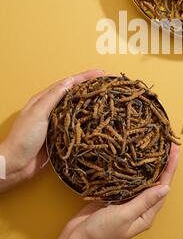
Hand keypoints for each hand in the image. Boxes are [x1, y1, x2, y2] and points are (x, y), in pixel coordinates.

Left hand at [0, 69, 105, 191]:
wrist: (16, 165)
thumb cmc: (23, 138)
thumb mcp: (38, 113)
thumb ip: (53, 97)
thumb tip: (70, 81)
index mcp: (44, 99)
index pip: (69, 83)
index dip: (86, 77)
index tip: (102, 73)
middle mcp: (52, 108)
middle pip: (75, 93)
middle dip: (92, 87)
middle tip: (110, 84)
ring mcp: (57, 122)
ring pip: (78, 108)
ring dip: (92, 102)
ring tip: (109, 98)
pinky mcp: (61, 135)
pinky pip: (78, 124)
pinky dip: (88, 120)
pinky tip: (98, 120)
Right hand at [35, 143, 179, 238]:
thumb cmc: (101, 232)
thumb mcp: (125, 215)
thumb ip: (144, 201)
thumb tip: (166, 188)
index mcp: (146, 215)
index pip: (163, 187)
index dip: (170, 168)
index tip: (175, 150)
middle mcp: (140, 208)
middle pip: (155, 182)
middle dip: (163, 163)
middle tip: (169, 143)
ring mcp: (127, 201)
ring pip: (142, 179)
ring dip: (149, 164)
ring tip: (156, 146)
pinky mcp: (114, 196)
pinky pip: (128, 180)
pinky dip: (133, 168)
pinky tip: (134, 157)